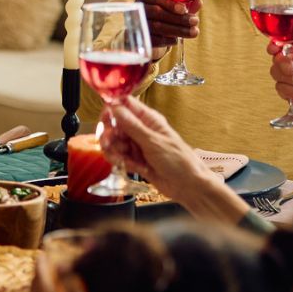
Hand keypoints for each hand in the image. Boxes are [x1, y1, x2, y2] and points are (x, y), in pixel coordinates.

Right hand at [101, 99, 245, 223]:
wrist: (187, 186)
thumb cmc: (178, 161)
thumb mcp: (153, 141)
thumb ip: (132, 125)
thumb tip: (115, 107)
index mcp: (148, 119)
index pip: (124, 105)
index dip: (111, 109)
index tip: (105, 119)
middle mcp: (141, 130)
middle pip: (115, 124)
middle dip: (109, 134)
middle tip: (108, 143)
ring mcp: (137, 145)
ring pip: (114, 142)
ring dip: (114, 150)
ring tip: (122, 160)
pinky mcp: (135, 160)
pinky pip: (119, 157)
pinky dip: (121, 162)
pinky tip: (133, 168)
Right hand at [137, 0, 200, 60]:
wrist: (147, 35)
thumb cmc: (162, 17)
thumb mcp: (174, 9)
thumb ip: (186, 4)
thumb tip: (198, 1)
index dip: (170, 3)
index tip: (184, 9)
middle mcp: (138, 9)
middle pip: (157, 12)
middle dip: (178, 18)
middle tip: (195, 21)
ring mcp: (136, 24)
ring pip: (157, 26)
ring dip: (178, 30)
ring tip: (193, 32)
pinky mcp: (138, 39)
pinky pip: (154, 40)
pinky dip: (168, 40)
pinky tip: (176, 39)